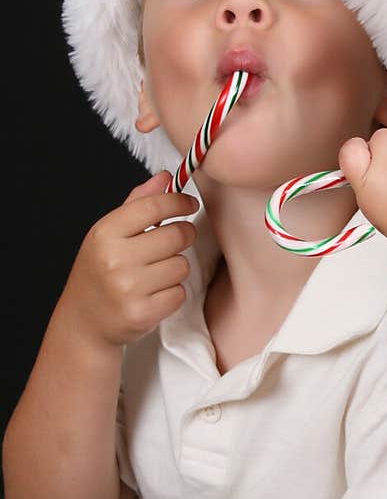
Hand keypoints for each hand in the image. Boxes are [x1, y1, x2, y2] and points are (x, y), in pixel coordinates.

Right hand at [58, 173, 199, 348]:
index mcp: (105, 233)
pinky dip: (173, 293)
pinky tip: (155, 293)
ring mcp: (128, 288)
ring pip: (181, 266)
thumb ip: (138, 204)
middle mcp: (115, 259)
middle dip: (183, 235)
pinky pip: (179, 293)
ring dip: (176, 268)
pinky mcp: (141, 313)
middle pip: (176, 236)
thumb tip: (165, 177)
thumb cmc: (100, 271)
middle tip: (176, 239)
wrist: (84, 321)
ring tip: (157, 272)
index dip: (179, 201)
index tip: (189, 203)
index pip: (154, 206)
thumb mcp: (109, 234)